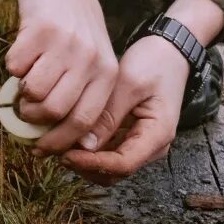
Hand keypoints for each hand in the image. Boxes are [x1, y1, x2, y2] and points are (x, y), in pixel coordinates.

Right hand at [0, 0, 119, 156]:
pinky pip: (16, 67)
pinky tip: (21, 54)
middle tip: (25, 112)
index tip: (43, 149)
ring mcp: (65, 44)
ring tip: (23, 83)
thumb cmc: (73, 27)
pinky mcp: (39, 29)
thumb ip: (84, 94)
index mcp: (107, 72)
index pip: (85, 122)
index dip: (61, 141)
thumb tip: (66, 141)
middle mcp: (89, 59)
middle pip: (56, 111)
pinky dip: (12, 67)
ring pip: (34, 92)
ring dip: (21, 94)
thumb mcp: (92, 58)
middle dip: (34, 119)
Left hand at [62, 34, 188, 184]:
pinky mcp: (130, 136)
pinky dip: (88, 149)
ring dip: (83, 159)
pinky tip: (67, 134)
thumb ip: (108, 114)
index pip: (123, 164)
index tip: (65, 154)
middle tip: (53, 148)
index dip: (92, 164)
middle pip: (114, 171)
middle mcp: (151, 146)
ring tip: (56, 142)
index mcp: (157, 135)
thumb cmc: (154, 63)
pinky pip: (108, 151)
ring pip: (109, 165)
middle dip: (84, 165)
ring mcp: (140, 142)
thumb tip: (85, 145)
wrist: (170, 52)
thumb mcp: (129, 83)